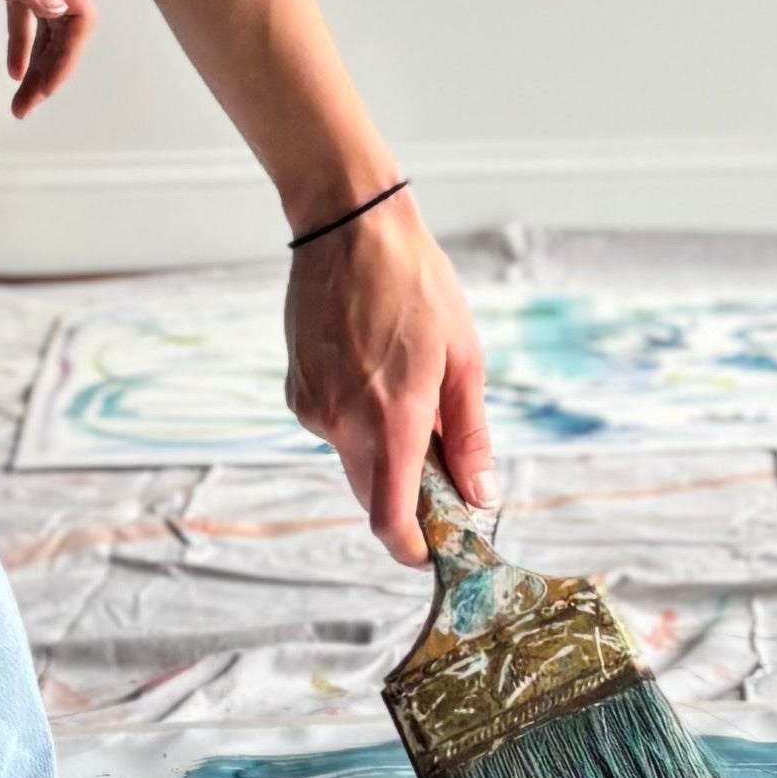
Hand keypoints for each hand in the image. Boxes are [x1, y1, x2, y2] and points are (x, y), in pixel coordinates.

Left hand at [0, 0, 92, 114]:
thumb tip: (55, 11)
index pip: (78, 16)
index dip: (68, 58)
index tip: (43, 90)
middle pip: (64, 24)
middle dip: (53, 68)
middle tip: (26, 106)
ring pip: (42, 18)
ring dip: (37, 57)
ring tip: (21, 95)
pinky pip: (20, 2)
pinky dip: (20, 34)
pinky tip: (10, 59)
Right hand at [283, 194, 487, 558]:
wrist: (348, 227)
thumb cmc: (416, 285)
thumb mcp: (464, 358)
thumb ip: (469, 436)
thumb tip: (481, 496)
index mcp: (392, 417)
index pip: (388, 517)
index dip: (411, 547)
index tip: (434, 550)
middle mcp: (342, 421)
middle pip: (372, 494)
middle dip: (407, 496)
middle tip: (443, 469)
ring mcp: (312, 408)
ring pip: (353, 459)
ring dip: (383, 450)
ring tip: (408, 391)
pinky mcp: (296, 391)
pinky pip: (333, 428)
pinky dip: (358, 421)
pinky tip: (375, 372)